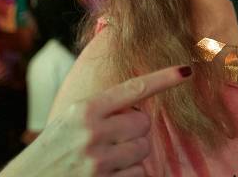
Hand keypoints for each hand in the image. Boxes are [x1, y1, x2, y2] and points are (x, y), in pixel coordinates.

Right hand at [0, 65, 191, 176]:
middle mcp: (92, 132)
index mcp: (85, 110)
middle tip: (112, 139)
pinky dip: (130, 175)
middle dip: (134, 131)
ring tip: (107, 159)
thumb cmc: (51, 151)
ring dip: (133, 155)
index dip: (163, 79)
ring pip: (143, 149)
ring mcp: (98, 161)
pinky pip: (139, 173)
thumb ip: (102, 109)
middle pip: (144, 123)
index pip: (133, 89)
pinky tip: (109, 174)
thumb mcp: (69, 120)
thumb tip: (139, 101)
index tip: (186, 70)